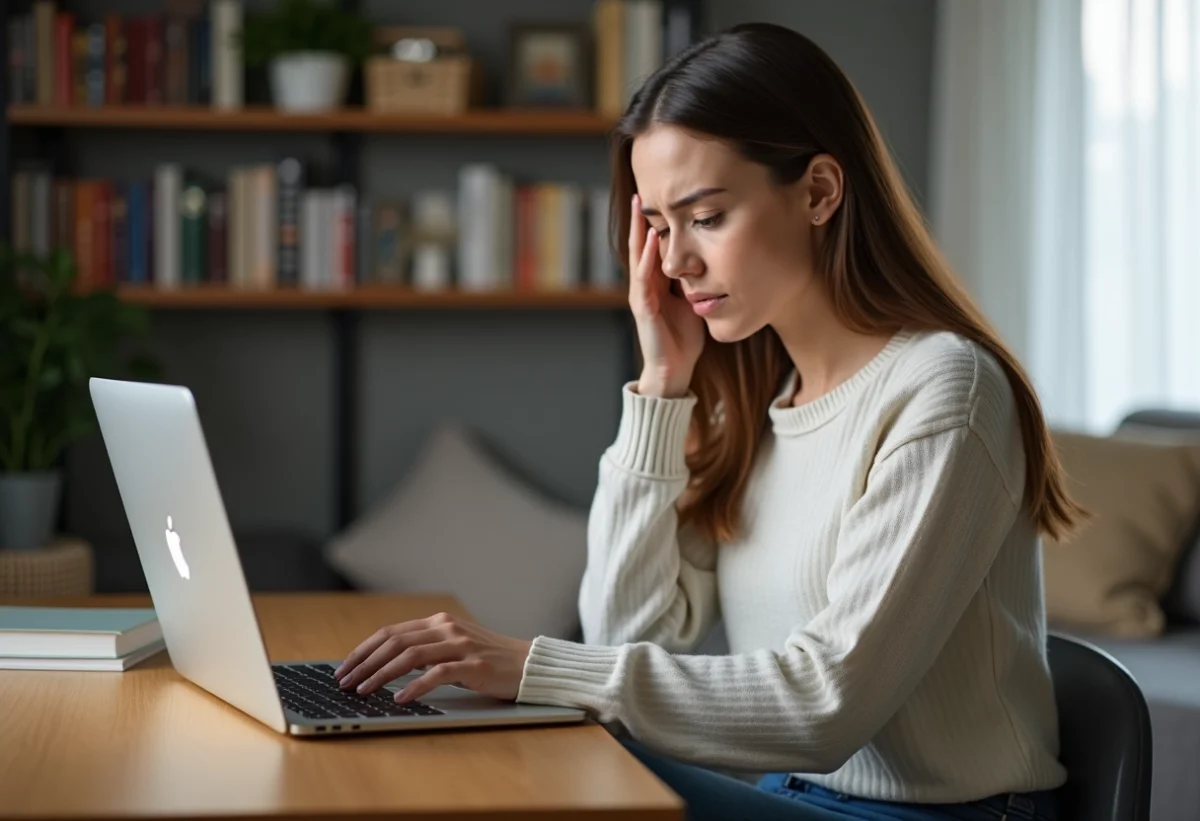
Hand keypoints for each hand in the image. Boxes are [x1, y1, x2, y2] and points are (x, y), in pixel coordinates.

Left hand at [333, 612, 532, 703]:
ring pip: (410, 656)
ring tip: (364, 690)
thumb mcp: (453, 647)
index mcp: (438, 622)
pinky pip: (437, 674)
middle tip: (345, 681)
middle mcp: (447, 628)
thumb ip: (425, 650)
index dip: (363, 649)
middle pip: (395, 642)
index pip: (391, 632)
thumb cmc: (487, 660)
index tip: (344, 667)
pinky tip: (401, 699)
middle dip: (364, 662)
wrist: (527, 664)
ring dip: (381, 674)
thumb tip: (384, 666)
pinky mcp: (474, 666)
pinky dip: (415, 686)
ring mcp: (461, 645)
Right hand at [628, 193, 705, 397]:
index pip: (652, 248)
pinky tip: (653, 238)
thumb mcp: (692, 301)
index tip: (656, 201)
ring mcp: (642, 295)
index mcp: (656, 283)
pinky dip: (648, 256)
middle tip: (639, 194)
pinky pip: (644, 276)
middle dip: (639, 221)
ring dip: (639, 231)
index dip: (652, 225)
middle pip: (640, 246)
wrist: (674, 368)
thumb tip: (710, 261)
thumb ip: (694, 281)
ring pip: (638, 256)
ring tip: (641, 207)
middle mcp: (645, 286)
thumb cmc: (683, 337)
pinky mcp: (644, 307)